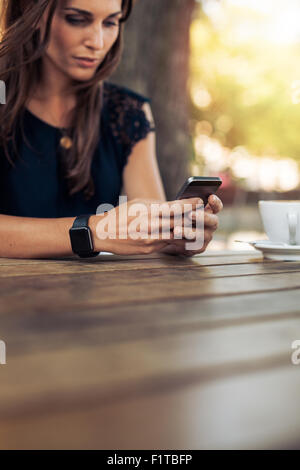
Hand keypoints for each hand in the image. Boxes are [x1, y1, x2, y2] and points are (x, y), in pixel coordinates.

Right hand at [90, 197, 204, 254]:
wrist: (103, 234)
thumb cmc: (122, 215)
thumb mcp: (139, 204)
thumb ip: (158, 206)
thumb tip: (177, 206)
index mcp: (148, 211)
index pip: (175, 207)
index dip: (190, 204)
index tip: (200, 201)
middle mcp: (151, 226)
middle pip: (179, 223)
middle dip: (193, 219)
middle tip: (204, 214)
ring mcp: (151, 240)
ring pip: (177, 236)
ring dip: (188, 231)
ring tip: (198, 227)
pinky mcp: (150, 249)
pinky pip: (168, 245)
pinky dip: (177, 240)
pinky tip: (184, 238)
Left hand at [160, 194, 222, 256]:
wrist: (169, 235)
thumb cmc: (176, 217)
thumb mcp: (178, 209)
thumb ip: (183, 205)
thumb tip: (184, 204)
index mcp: (209, 211)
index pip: (217, 206)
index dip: (215, 202)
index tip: (210, 197)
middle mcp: (211, 224)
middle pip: (213, 221)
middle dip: (202, 217)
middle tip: (190, 215)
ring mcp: (207, 236)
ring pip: (201, 235)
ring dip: (187, 232)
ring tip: (176, 230)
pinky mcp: (200, 247)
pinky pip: (192, 245)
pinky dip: (180, 241)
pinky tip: (171, 238)